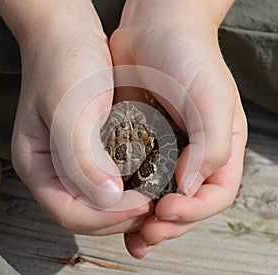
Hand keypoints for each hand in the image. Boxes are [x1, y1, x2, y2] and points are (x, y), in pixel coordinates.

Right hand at [0, 0, 152, 234]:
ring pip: (99, 201)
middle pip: (85, 212)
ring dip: (126, 206)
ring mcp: (73, 160)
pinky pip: (109, 180)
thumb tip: (106, 199)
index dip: (105, 217)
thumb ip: (81, 160)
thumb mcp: (69, 111)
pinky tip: (147, 180)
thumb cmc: (63, 64)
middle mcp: (54, 168)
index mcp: (38, 165)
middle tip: (151, 205)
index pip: (68, 212)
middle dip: (118, 216)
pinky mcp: (91, 149)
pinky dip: (128, 188)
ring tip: (153, 197)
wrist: (69, 35)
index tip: (139, 204)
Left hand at [110, 0, 246, 256]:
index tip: (167, 209)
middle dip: (168, 223)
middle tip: (146, 233)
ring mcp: (164, 150)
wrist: (154, 29)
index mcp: (218, 147)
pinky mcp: (139, 142)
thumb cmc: (189, 57)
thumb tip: (192, 186)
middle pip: (186, 203)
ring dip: (146, 220)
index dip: (194, 210)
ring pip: (159, 197)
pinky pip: (135, 178)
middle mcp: (192, 154)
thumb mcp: (212, 98)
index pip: (215, 194)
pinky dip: (127, 197)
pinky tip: (116, 209)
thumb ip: (211, 145)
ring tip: (132, 237)